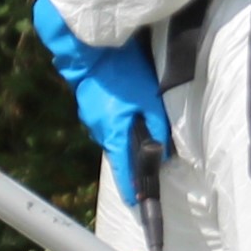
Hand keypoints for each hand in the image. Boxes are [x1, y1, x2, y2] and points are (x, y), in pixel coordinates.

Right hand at [32, 0, 172, 211]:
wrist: (90, 46)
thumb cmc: (122, 73)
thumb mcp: (148, 99)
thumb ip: (156, 128)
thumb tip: (161, 154)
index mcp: (114, 134)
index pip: (124, 172)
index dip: (132, 189)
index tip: (138, 203)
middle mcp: (98, 131)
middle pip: (118, 153)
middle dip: (132, 157)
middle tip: (149, 162)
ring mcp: (90, 117)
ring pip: (112, 134)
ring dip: (125, 134)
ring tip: (140, 127)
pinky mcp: (88, 104)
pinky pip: (106, 120)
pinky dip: (117, 121)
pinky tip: (126, 108)